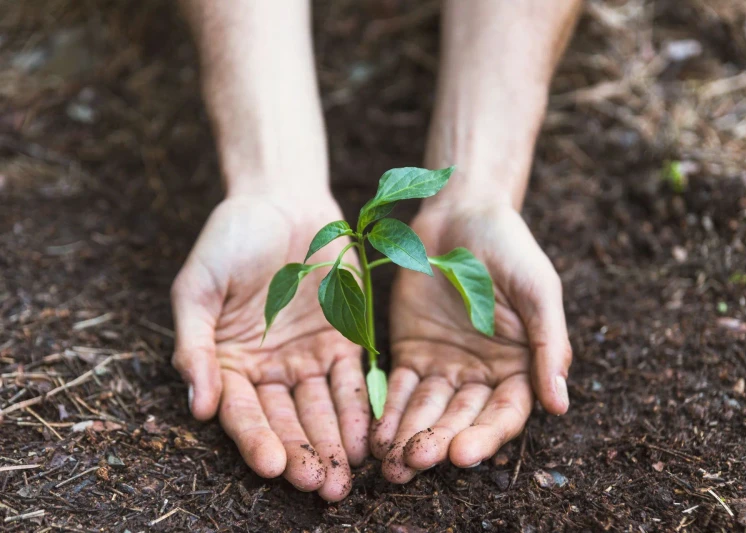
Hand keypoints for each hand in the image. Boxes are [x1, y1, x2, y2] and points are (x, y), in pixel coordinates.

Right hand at [170, 193, 368, 500]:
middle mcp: (270, 369)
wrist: (280, 197)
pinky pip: (353, 380)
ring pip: (322, 409)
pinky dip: (359, 408)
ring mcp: (308, 356)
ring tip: (344, 476)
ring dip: (333, 444)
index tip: (272, 466)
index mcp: (229, 363)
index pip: (244, 412)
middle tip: (319, 487)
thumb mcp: (197, 287)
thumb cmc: (230, 238)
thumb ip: (195, 345)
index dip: (257, 439)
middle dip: (302, 455)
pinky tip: (367, 437)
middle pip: (286, 420)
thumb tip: (199, 406)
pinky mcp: (344, 339)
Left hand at [371, 204, 571, 482]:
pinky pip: (400, 387)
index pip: (504, 413)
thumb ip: (550, 346)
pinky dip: (389, 410)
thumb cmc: (510, 248)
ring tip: (390, 463)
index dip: (485, 436)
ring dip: (410, 436)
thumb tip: (561, 406)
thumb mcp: (538, 291)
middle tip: (415, 462)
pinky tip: (376, 433)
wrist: (462, 213)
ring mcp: (445, 365)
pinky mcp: (411, 352)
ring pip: (428, 411)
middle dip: (439, 442)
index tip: (462, 454)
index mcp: (520, 366)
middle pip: (461, 418)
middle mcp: (482, 374)